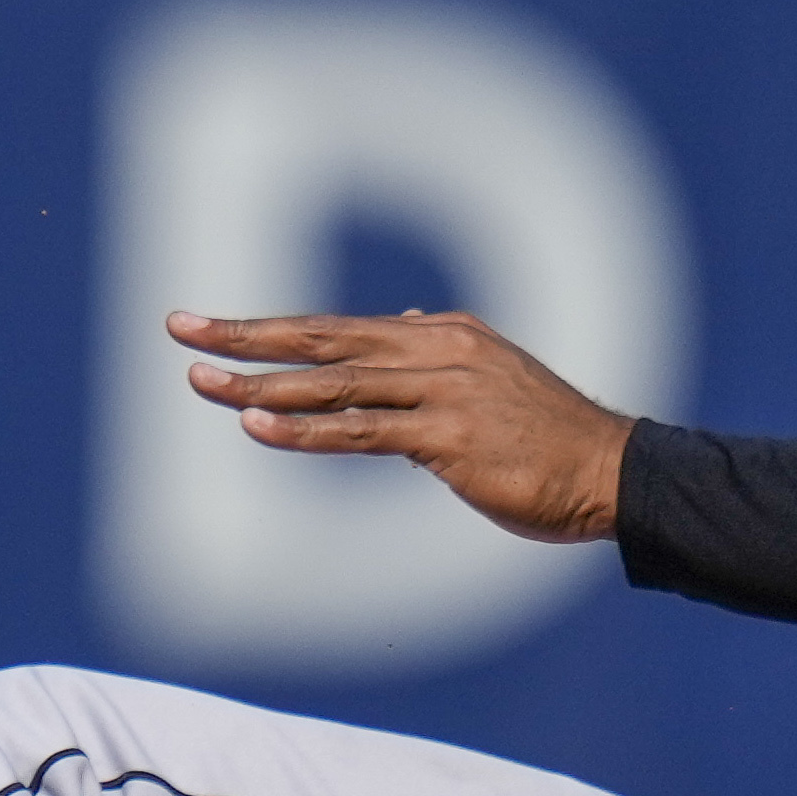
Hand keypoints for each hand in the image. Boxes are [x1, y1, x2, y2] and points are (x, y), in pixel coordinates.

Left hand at [167, 309, 633, 544]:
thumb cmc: (550, 438)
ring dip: (260, 382)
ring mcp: (443, 391)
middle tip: (180, 328)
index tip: (210, 325)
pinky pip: (362, 431)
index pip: (337, 327)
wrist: (617, 472)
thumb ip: (440, 355)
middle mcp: (436, 350)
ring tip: (201, 382)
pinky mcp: (449, 438)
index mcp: (441, 335)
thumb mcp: (491, 378)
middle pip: (322, 336)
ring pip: (333, 382)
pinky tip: (259, 423)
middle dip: (246, 333)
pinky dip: (306, 428)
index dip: (271, 327)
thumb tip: (405, 323)